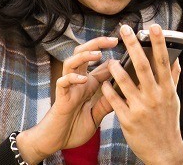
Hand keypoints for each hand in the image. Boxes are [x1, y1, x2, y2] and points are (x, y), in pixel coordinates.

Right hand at [16, 36, 117, 162]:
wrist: (55, 142)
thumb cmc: (74, 129)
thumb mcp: (97, 115)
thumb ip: (107, 103)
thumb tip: (124, 93)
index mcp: (89, 84)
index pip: (101, 65)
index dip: (112, 55)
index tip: (126, 48)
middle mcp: (78, 82)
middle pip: (83, 54)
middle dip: (97, 44)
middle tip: (113, 40)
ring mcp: (69, 88)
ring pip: (71, 62)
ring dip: (84, 56)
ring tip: (97, 54)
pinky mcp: (60, 97)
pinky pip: (62, 82)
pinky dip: (72, 78)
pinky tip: (83, 78)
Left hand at [102, 24, 182, 164]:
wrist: (164, 151)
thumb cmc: (168, 122)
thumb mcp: (174, 99)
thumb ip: (173, 78)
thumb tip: (177, 59)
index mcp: (167, 89)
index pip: (162, 61)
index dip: (159, 43)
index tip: (154, 26)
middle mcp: (155, 96)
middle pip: (143, 66)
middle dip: (133, 46)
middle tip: (125, 29)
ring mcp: (141, 108)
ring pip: (126, 82)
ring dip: (116, 68)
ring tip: (110, 58)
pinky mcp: (128, 119)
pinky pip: (115, 101)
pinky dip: (109, 90)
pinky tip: (104, 82)